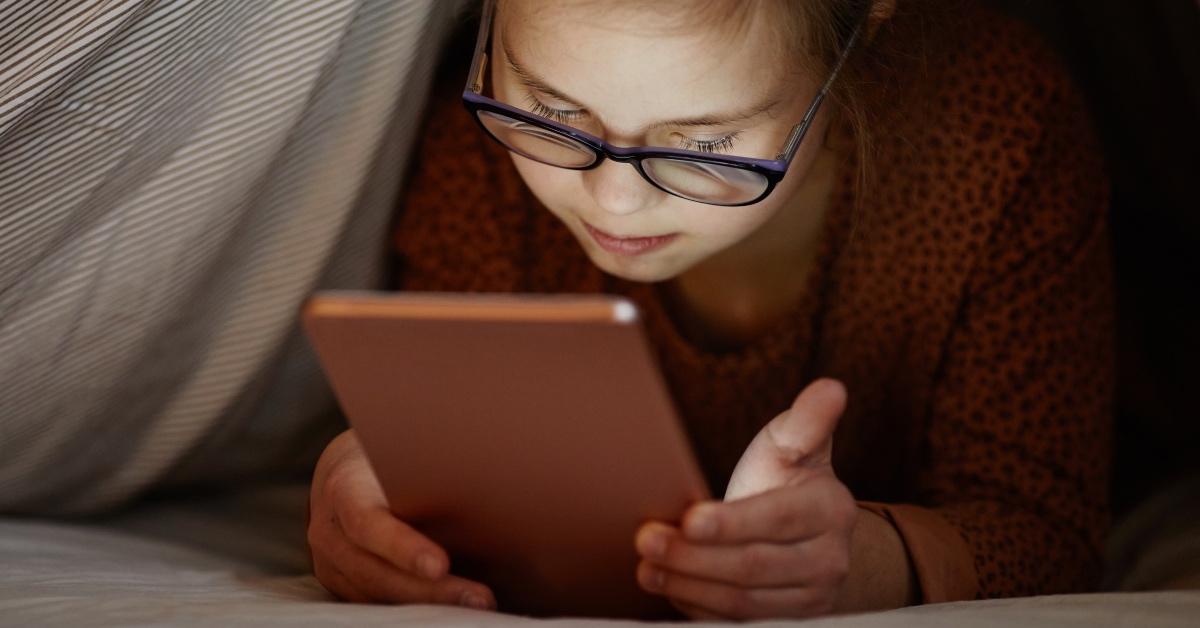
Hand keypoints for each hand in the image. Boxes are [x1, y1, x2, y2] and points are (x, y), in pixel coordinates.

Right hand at [308, 429, 495, 609]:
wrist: (348, 470)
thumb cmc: (390, 457)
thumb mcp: (404, 452)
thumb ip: (428, 470)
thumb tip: (489, 477)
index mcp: (343, 489)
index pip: (367, 524)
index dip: (402, 547)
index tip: (440, 565)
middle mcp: (328, 531)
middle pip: (375, 571)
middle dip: (430, 591)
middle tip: (478, 597)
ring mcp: (331, 562)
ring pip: (378, 594)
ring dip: (429, 605)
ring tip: (477, 604)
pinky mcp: (343, 581)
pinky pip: (378, 601)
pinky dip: (416, 607)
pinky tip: (453, 605)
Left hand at [634, 379, 855, 619]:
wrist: (801, 531)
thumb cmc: (785, 477)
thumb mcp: (793, 444)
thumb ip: (808, 420)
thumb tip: (831, 387)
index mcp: (831, 510)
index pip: (778, 519)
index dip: (732, 522)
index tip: (688, 517)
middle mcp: (829, 560)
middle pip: (754, 565)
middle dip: (694, 556)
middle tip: (646, 539)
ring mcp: (811, 599)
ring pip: (744, 602)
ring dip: (689, 585)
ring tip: (646, 566)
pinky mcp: (788, 623)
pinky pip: (739, 623)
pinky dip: (699, 609)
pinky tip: (668, 587)